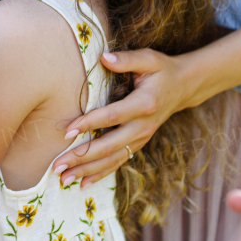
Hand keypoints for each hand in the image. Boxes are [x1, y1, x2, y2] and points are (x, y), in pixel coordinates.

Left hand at [51, 48, 197, 186]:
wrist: (183, 87)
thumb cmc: (161, 70)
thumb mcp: (149, 59)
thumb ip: (126, 59)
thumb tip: (104, 57)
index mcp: (144, 104)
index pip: (112, 116)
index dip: (89, 123)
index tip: (67, 130)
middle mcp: (143, 126)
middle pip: (109, 145)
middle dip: (82, 157)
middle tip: (58, 164)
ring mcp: (141, 138)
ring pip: (112, 159)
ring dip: (87, 171)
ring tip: (64, 178)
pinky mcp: (138, 144)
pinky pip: (118, 162)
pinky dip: (100, 174)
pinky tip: (83, 183)